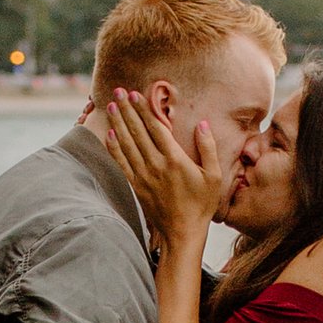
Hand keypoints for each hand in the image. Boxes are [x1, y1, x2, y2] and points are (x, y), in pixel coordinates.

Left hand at [101, 87, 220, 257]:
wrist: (182, 232)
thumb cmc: (201, 204)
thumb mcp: (214, 176)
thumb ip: (207, 148)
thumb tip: (202, 124)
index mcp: (175, 159)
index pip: (156, 128)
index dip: (144, 109)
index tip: (136, 94)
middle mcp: (156, 165)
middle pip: (138, 131)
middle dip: (127, 109)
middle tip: (118, 91)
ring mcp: (143, 176)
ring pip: (127, 143)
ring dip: (118, 122)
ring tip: (111, 105)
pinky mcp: (136, 186)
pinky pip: (121, 163)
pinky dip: (114, 147)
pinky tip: (109, 134)